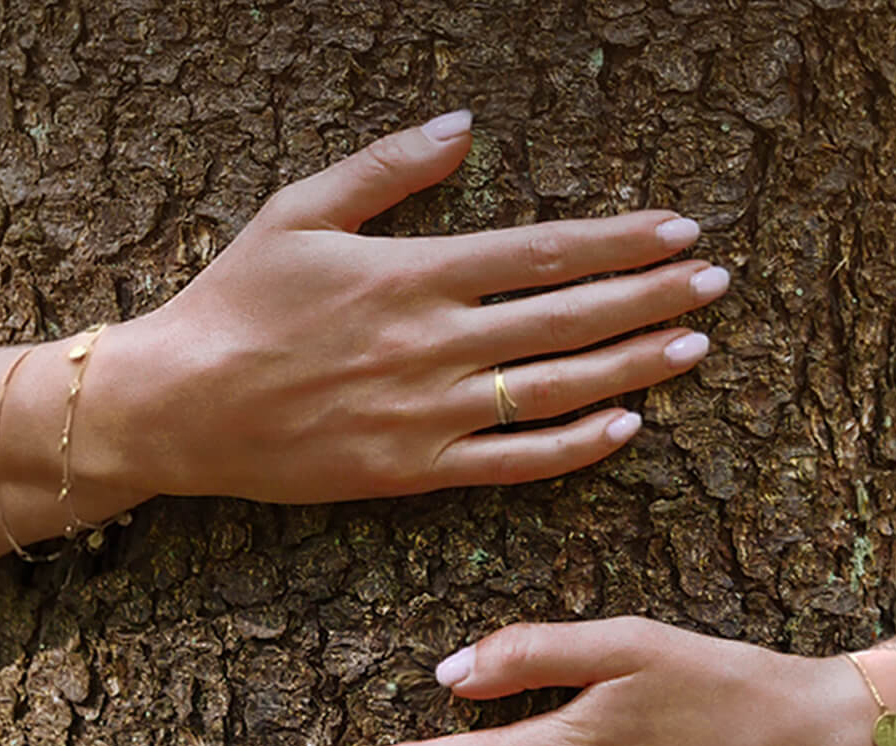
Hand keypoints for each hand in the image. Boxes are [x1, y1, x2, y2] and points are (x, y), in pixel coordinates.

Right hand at [85, 111, 727, 502]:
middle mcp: (436, 344)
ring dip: (634, 365)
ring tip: (693, 345)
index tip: (679, 230)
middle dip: (651, 296)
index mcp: (414, 274)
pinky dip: (575, 447)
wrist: (180, 405)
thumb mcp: (300, 211)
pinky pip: (514, 461)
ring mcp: (431, 413)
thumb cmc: (235, 301)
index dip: (620, 241)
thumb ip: (387, 169)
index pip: (544, 254)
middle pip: (569, 317)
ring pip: (557, 388)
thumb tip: (463, 126)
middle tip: (716, 283)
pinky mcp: (416, 470)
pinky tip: (627, 427)